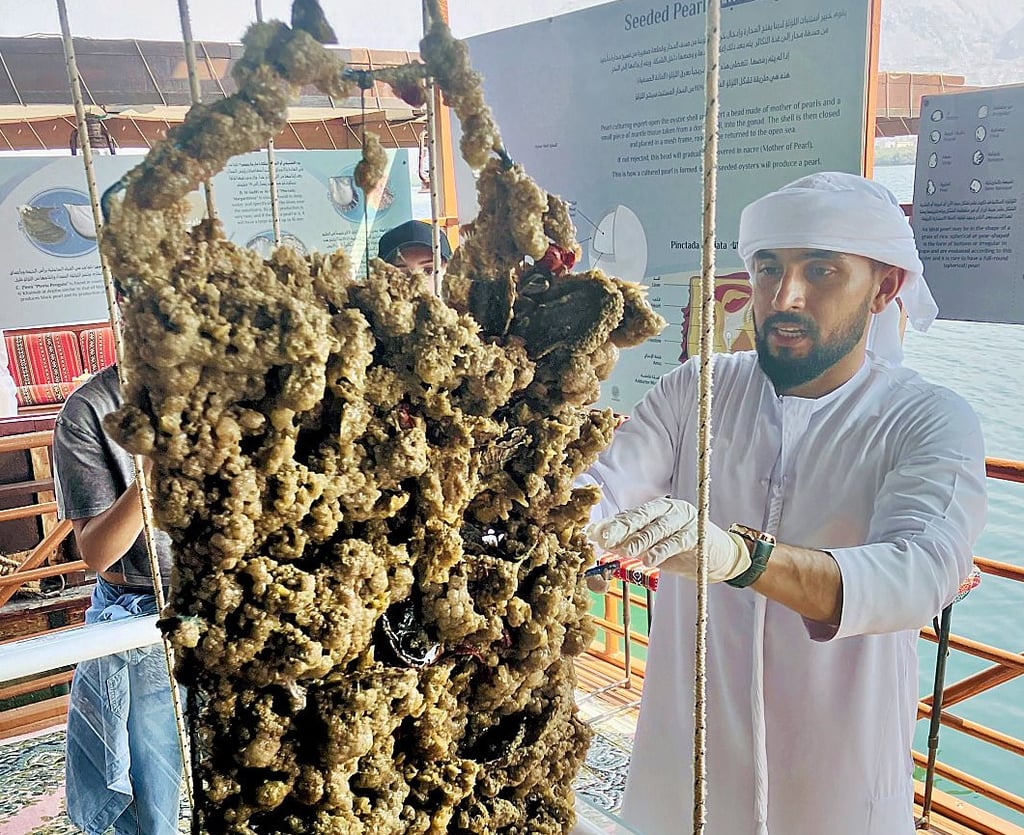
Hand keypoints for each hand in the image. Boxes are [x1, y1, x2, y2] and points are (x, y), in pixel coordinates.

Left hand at [586, 497, 751, 582]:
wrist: (720, 557)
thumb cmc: (682, 551)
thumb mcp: (654, 548)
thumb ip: (632, 546)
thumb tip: (602, 552)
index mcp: (655, 509)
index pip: (629, 515)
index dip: (611, 525)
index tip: (593, 534)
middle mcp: (668, 509)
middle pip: (641, 516)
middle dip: (620, 527)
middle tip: (604, 538)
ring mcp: (684, 520)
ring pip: (658, 528)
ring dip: (640, 540)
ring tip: (625, 551)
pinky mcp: (697, 534)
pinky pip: (677, 541)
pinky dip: (662, 550)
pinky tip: (650, 560)